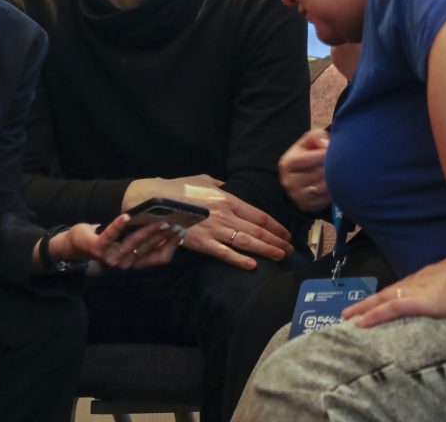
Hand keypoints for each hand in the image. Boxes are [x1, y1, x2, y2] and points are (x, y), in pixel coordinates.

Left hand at [52, 216, 182, 269]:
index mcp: (136, 262)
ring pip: (134, 242)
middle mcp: (125, 263)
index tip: (182, 231)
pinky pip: (111, 236)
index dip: (172, 245)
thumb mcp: (130, 238)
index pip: (160, 258)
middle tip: (175, 220)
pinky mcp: (98, 248)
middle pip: (149, 248)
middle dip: (163, 233)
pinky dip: (119, 225)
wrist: (78, 243)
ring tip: (161, 218)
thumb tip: (171, 225)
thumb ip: (147, 237)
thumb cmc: (109, 238)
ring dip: (148, 230)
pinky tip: (127, 215)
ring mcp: (111, 258)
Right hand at [122, 175, 292, 269]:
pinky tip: (253, 266)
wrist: (156, 200)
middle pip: (258, 230)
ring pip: (247, 243)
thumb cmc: (178, 188)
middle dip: (276, 240)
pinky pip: (225, 254)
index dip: (276, 226)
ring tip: (280, 256)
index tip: (286, 233)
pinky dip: (240, 260)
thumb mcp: (203, 179)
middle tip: (290, 249)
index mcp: (228, 199)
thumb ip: (219, 184)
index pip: (259, 215)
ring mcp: (215, 230)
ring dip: (266, 250)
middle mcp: (225, 215)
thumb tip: (227, 185)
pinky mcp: (202, 243)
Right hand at [279, 129, 330, 211]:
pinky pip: (325, 199)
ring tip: (335, 173)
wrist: (301, 177)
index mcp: (287, 163)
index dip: (322, 154)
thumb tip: (326, 146)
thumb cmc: (308, 154)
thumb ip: (317, 137)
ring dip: (333, 179)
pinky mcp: (305, 205)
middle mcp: (288, 181)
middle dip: (329, 167)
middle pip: (316, 174)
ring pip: (322, 187)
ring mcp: (296, 195)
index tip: (332, 151)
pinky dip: (332, 191)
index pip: (305, 159)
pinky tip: (333, 184)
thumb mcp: (308, 142)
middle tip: (337, 163)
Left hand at [342, 255, 445, 328]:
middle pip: (386, 293)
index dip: (385, 296)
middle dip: (367, 303)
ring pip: (382, 300)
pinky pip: (390, 310)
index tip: (373, 302)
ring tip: (347, 317)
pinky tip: (359, 323)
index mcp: (427, 278)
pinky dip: (372, 316)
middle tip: (348, 311)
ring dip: (363, 309)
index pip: (401, 288)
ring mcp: (416, 291)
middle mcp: (417, 282)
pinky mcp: (418, 302)